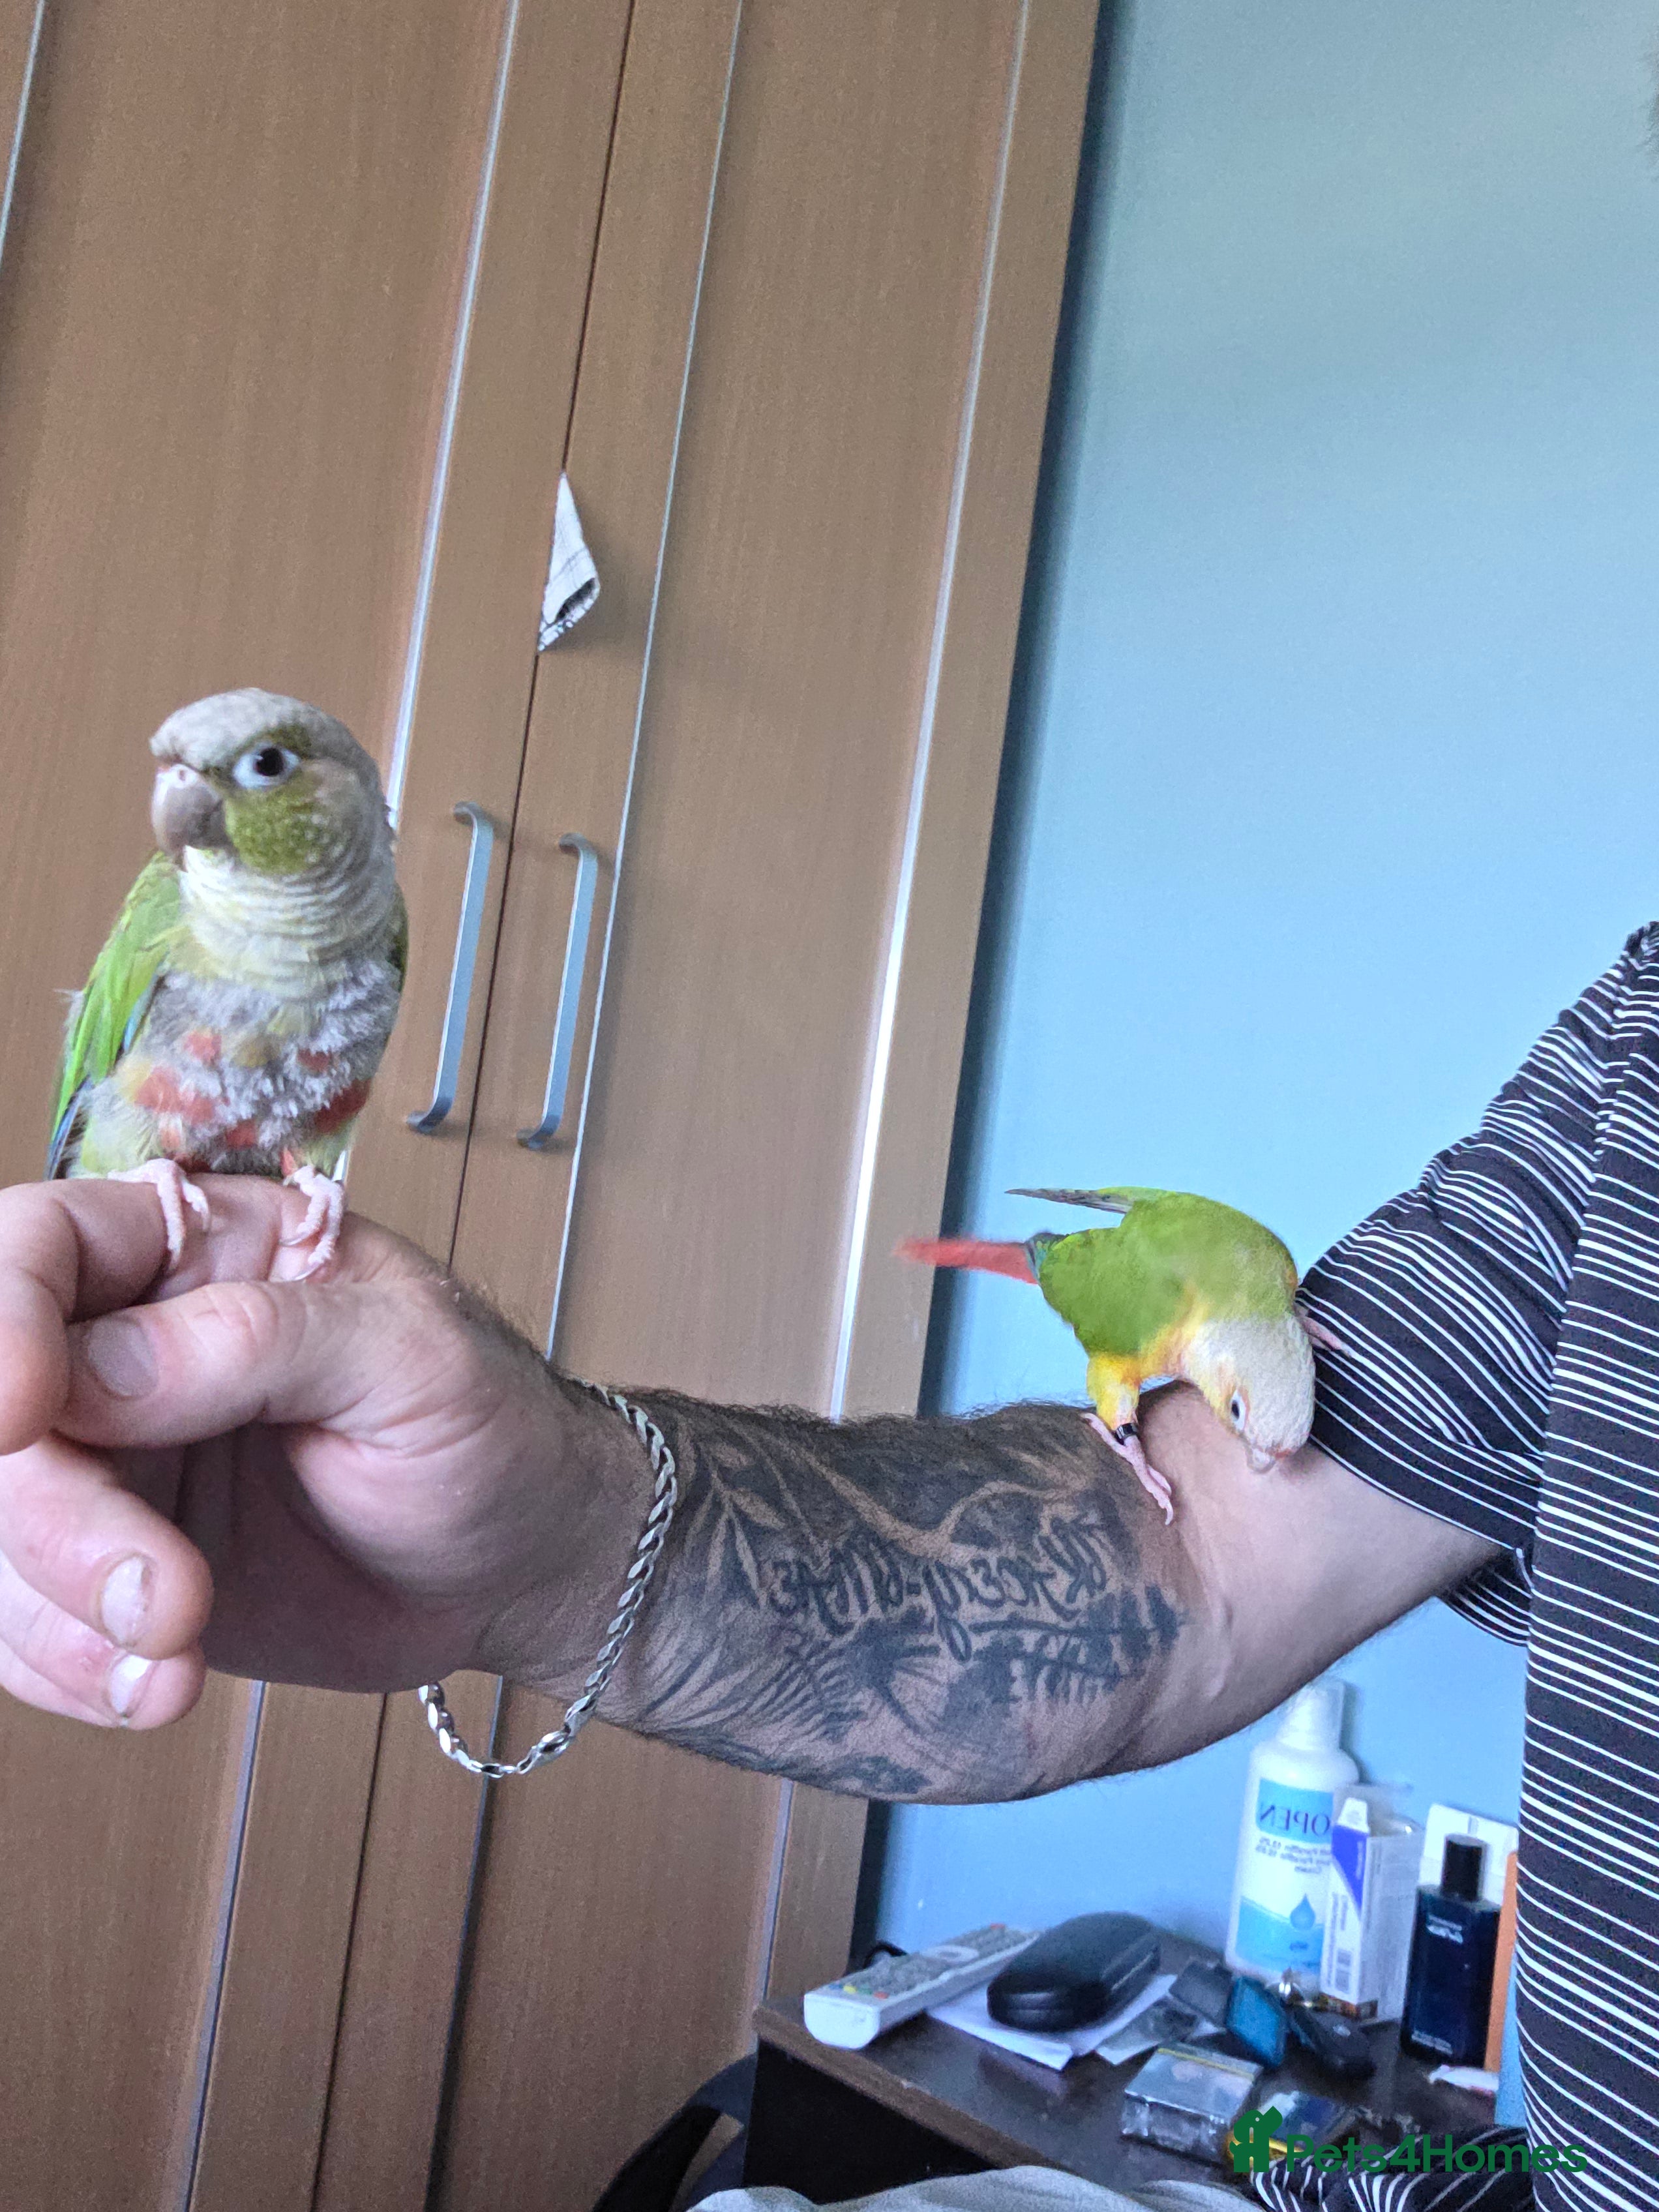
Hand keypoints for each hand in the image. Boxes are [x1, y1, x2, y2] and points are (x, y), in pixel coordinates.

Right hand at [0, 1177, 642, 1728]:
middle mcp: (125, 1344)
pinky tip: (159, 1682)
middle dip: (54, 1517)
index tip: (21, 1418)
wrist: (522, 1567)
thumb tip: (91, 1370)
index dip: (2, 1320)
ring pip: (0, 1521)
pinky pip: (17, 1614)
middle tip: (165, 1595)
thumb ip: (261, 1340)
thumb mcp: (412, 1358)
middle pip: (5, 1414)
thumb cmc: (490, 1428)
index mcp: (200, 1248)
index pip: (38, 1247)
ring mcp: (109, 1460)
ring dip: (58, 1607)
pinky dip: (66, 1664)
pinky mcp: (106, 1565)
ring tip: (178, 1650)